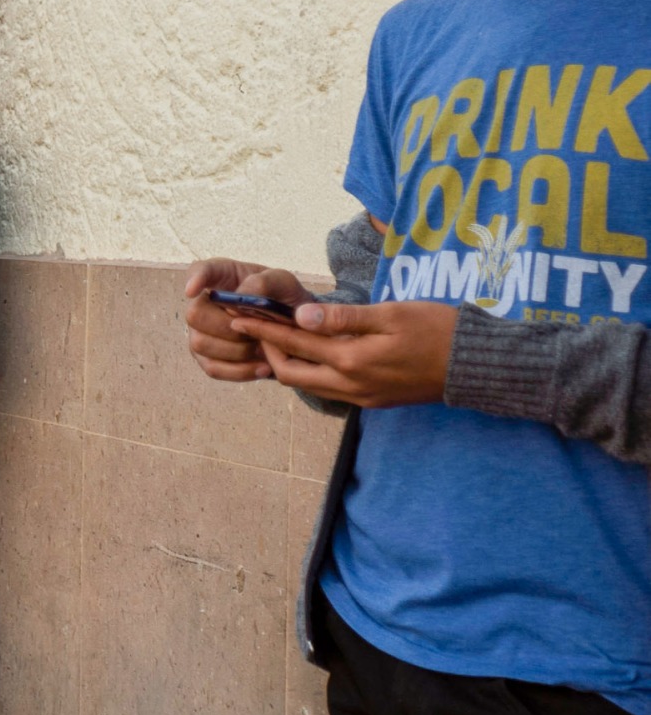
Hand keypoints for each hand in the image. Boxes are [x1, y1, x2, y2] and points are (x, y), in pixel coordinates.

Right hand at [183, 260, 311, 382]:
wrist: (294, 330)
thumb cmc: (284, 300)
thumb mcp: (284, 284)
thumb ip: (264, 283)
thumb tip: (238, 298)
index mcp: (222, 276)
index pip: (199, 271)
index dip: (193, 280)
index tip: (192, 291)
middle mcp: (203, 303)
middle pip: (194, 314)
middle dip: (228, 326)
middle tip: (257, 331)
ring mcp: (201, 332)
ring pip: (200, 344)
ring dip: (238, 350)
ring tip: (263, 348)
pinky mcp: (208, 358)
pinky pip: (213, 368)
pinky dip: (241, 370)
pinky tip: (263, 367)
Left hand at [241, 299, 456, 408]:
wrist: (477, 367)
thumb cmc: (439, 330)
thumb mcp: (391, 314)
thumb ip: (344, 317)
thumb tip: (300, 316)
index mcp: (352, 360)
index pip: (293, 344)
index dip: (262, 329)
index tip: (237, 315)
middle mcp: (351, 385)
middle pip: (290, 373)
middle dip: (268, 350)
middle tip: (254, 326)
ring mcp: (362, 397)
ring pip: (308, 385)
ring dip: (287, 364)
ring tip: (276, 339)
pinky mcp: (373, 401)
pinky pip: (328, 390)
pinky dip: (310, 373)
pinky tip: (311, 355)